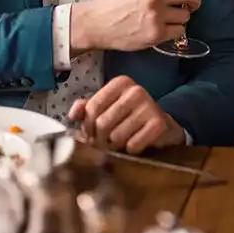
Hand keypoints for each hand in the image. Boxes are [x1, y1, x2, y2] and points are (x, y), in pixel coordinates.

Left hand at [68, 75, 184, 152]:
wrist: (162, 126)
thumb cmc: (129, 116)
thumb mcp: (108, 107)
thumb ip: (86, 108)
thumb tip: (72, 115)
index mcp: (120, 83)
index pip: (92, 107)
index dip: (87, 126)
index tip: (91, 133)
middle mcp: (135, 90)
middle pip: (102, 123)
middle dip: (100, 138)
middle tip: (105, 142)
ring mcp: (149, 106)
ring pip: (116, 136)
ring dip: (116, 145)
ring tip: (120, 142)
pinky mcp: (158, 123)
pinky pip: (133, 145)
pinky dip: (131, 149)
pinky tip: (135, 144)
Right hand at [71, 0, 200, 50]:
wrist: (97, 23)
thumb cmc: (116, 1)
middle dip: (195, 0)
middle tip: (189, 4)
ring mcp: (157, 15)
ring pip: (187, 15)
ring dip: (182, 17)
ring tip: (169, 18)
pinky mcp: (156, 34)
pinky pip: (180, 30)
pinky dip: (175, 30)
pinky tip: (164, 28)